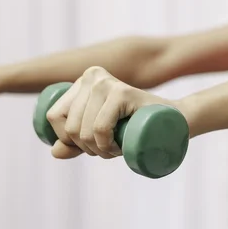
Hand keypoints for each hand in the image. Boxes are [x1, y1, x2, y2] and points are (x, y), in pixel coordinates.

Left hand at [46, 66, 175, 158]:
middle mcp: (92, 76)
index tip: (89, 144)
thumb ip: (74, 141)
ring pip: (83, 131)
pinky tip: (118, 147)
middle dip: (85, 148)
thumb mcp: (99, 135)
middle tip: (107, 149)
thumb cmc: (134, 128)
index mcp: (82, 81)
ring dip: (98, 150)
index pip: (54, 116)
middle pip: (69, 126)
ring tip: (116, 148)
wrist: (173, 122)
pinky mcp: (122, 92)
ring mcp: (107, 83)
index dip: (66, 139)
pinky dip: (106, 145)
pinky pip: (99, 128)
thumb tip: (54, 152)